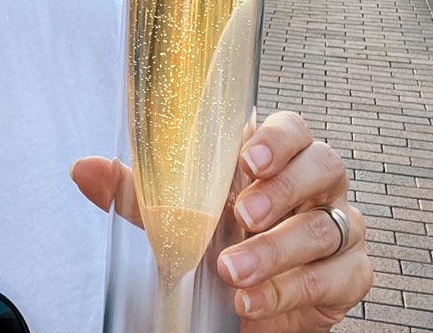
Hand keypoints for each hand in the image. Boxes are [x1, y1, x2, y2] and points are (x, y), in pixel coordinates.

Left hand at [71, 112, 371, 329]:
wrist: (246, 305)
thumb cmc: (218, 243)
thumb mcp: (176, 217)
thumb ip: (137, 194)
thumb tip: (83, 169)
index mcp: (278, 158)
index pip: (294, 128)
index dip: (278, 138)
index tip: (249, 158)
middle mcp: (316, 186)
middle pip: (323, 166)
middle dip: (281, 191)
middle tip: (242, 215)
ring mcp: (338, 228)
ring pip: (328, 227)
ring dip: (278, 251)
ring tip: (234, 275)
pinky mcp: (350, 274)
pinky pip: (339, 277)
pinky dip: (295, 292)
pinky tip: (258, 305)